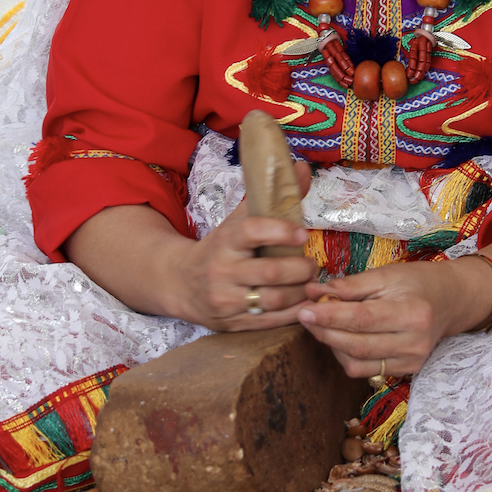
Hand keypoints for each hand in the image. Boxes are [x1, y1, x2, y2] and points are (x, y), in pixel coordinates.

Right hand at [62, 164, 314, 329]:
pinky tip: (302, 302)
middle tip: (312, 264)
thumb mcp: (238, 222)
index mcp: (224, 241)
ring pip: (274, 300)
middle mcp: (223, 271)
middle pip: (270, 272)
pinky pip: (271, 322)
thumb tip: (301, 168)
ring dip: (301, 291)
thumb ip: (270, 198)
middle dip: (300, 268)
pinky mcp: (232, 323)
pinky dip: (293, 312)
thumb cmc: (219, 248)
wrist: (179, 283)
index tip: (302, 233)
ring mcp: (226, 300)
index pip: (253, 231)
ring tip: (309, 283)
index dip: (281, 231)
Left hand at [295, 256, 491, 377]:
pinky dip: (346, 355)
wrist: (451, 301)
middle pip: (355, 345)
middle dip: (324, 331)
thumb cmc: (418, 282)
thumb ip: (349, 286)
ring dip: (332, 344)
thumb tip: (313, 292)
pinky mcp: (406, 371)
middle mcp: (413, 343)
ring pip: (356, 363)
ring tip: (322, 323)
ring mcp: (411, 361)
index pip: (361, 320)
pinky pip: (365, 370)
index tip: (304, 309)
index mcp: (412, 313)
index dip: (329, 316)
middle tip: (304, 314)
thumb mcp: (386, 275)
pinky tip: (340, 337)